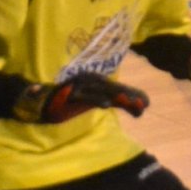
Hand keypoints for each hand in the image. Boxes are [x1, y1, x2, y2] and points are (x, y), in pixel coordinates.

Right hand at [13, 73, 148, 123]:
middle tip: (144, 105)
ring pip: (103, 91)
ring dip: (117, 96)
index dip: (134, 95)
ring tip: (130, 103)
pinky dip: (97, 99)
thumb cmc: (72, 100)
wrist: (42, 100)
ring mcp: (82, 85)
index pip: (120, 88)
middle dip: (130, 96)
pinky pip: (86, 96)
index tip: (148, 105)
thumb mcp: (95, 101)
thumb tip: (141, 109)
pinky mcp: (71, 93)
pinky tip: (107, 105)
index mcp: (100, 81)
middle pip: (115, 89)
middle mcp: (93, 80)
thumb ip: (116, 102)